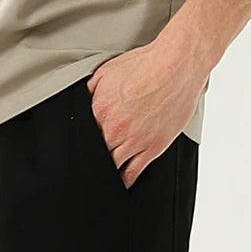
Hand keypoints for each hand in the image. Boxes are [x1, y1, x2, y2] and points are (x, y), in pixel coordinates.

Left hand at [86, 43, 204, 188]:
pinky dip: (124, 182)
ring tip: (98, 180)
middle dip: (90, 159)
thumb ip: (89, 92)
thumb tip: (79, 103)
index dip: (77, 144)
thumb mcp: (106, 72)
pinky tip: (119, 186)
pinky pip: (133, 174)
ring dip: (105, 173)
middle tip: (84, 168)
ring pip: (111, 168)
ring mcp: (134, 142)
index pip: (80, 137)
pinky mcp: (152, 148)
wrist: (176, 66)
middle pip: (94, 155)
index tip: (74, 151)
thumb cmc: (146, 65)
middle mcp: (113, 130)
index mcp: (99, 111)